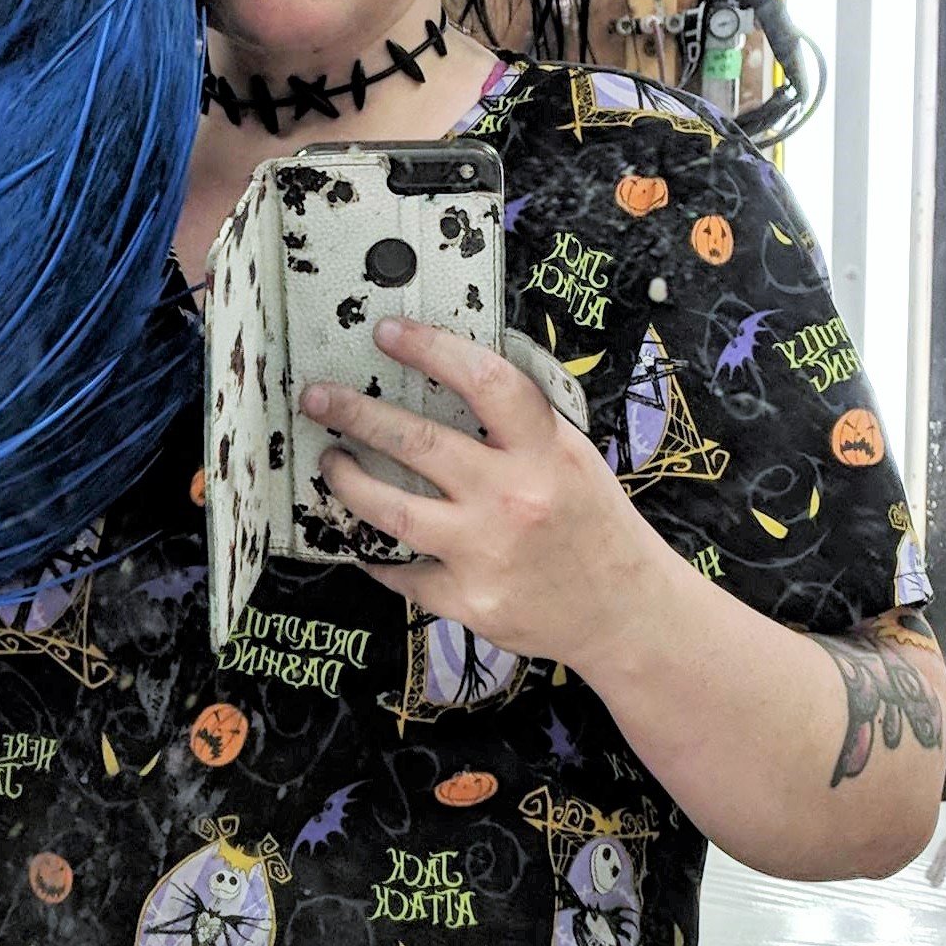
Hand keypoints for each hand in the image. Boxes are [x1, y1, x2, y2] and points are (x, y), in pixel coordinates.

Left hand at [301, 317, 664, 680]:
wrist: (626, 613)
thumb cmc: (594, 524)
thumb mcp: (573, 457)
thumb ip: (521, 424)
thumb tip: (451, 375)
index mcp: (547, 451)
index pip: (485, 382)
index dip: (432, 349)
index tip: (388, 332)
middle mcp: (513, 497)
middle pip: (417, 442)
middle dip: (356, 413)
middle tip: (318, 397)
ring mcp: (487, 553)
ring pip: (391, 509)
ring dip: (348, 480)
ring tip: (330, 460)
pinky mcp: (469, 600)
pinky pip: (402, 572)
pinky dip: (375, 554)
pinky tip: (361, 540)